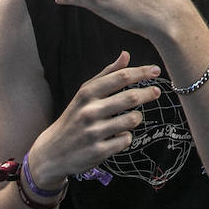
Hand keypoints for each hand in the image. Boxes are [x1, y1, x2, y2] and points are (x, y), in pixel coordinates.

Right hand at [26, 51, 163, 184]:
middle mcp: (90, 111)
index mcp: (87, 94)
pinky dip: (126, 137)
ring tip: (132, 117)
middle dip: (148, 93)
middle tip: (156, 92)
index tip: (156, 71)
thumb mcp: (84, 94)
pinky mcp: (98, 151)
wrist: (52, 153)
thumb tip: (126, 55)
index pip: (121, 77)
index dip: (142, 72)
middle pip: (130, 97)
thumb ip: (107, 74)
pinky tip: (118, 136)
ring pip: (132, 119)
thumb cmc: (74, 118)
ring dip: (136, 117)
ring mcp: (94, 132)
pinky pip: (125, 140)